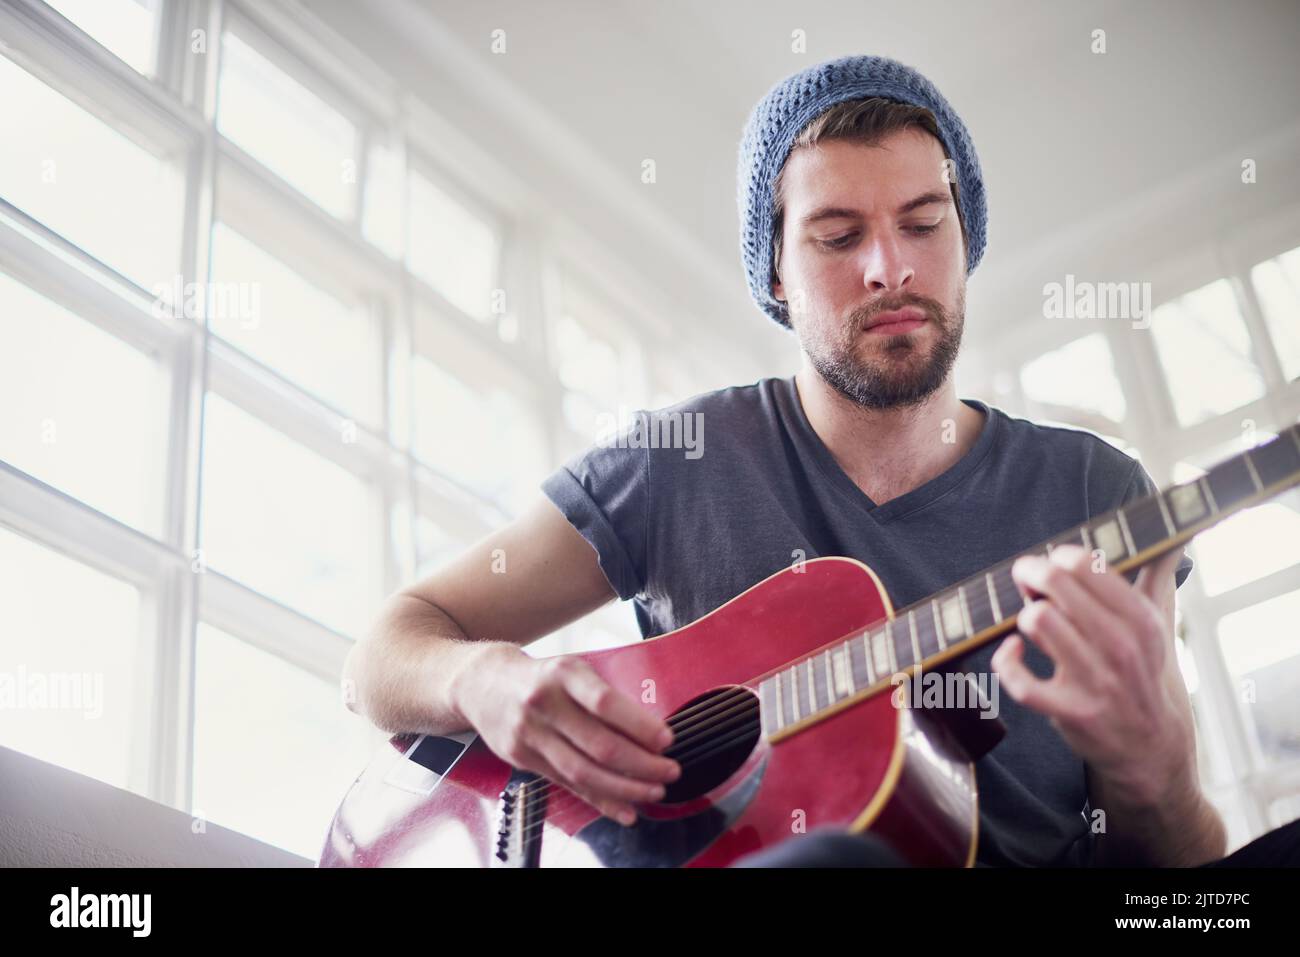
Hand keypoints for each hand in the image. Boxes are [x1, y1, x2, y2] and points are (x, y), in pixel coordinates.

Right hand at [454, 645, 679, 825]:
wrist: (482, 684)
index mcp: (563, 674)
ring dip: (625, 787)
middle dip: (641, 764)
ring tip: (654, 791)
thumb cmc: (542, 677)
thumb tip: (649, 732)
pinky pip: (567, 785)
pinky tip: (625, 810)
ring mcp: (530, 734)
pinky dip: (599, 801)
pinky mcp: (523, 759)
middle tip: (670, 770)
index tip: (666, 739)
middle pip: (598, 744)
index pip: (605, 703)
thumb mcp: (572, 671)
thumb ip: (604, 697)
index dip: (638, 725)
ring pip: (583, 771)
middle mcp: (543, 704)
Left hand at [991, 544, 1192, 805]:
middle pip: (1055, 584)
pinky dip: (1006, 660)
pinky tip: (1013, 652)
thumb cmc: (1143, 673)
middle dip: (1030, 575)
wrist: (1150, 747)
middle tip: (1027, 584)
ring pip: (1037, 621)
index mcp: (1141, 620)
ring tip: (1032, 624)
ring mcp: (1095, 682)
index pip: (1086, 564)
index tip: (1052, 566)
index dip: (1057, 557)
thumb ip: (1159, 574)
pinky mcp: (1069, 712)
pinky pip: (1019, 679)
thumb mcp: (1159, 622)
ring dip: (1024, 617)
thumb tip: (1175, 533)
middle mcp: (1121, 648)